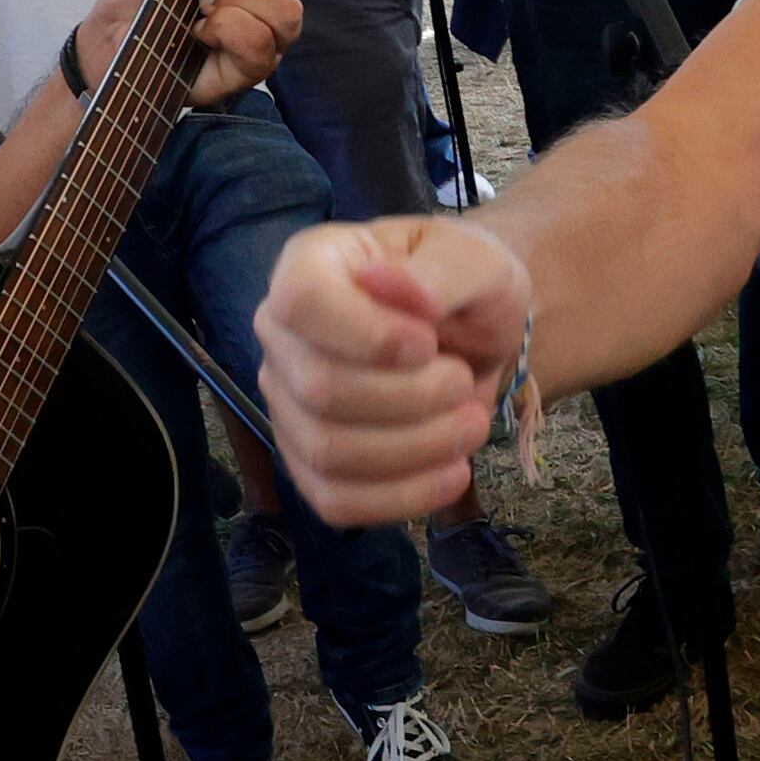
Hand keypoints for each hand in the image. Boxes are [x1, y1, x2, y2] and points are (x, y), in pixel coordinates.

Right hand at [256, 217, 530, 527]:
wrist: (476, 335)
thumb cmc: (465, 287)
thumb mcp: (478, 261)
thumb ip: (441, 271)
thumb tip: (388, 285)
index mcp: (310, 265)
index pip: (302, 301)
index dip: (369, 335)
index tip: (428, 344)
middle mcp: (281, 334)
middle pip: (319, 388)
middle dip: (412, 399)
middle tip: (463, 383)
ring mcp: (287, 401)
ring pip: (327, 452)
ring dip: (416, 449)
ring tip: (470, 424)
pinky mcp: (308, 461)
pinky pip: (334, 500)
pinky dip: (402, 497)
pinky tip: (451, 472)